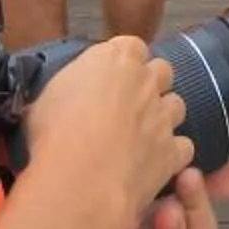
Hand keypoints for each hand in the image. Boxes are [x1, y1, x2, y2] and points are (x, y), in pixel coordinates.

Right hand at [20, 37, 193, 228]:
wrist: (80, 181)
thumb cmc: (54, 135)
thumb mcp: (45, 98)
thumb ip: (68, 88)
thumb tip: (66, 97)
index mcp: (116, 57)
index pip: (132, 47)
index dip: (122, 63)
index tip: (108, 79)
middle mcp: (147, 80)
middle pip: (161, 71)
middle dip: (150, 84)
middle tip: (127, 106)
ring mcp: (164, 115)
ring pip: (176, 106)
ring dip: (162, 117)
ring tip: (140, 136)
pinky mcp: (173, 151)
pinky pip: (182, 147)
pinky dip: (171, 154)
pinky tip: (152, 164)